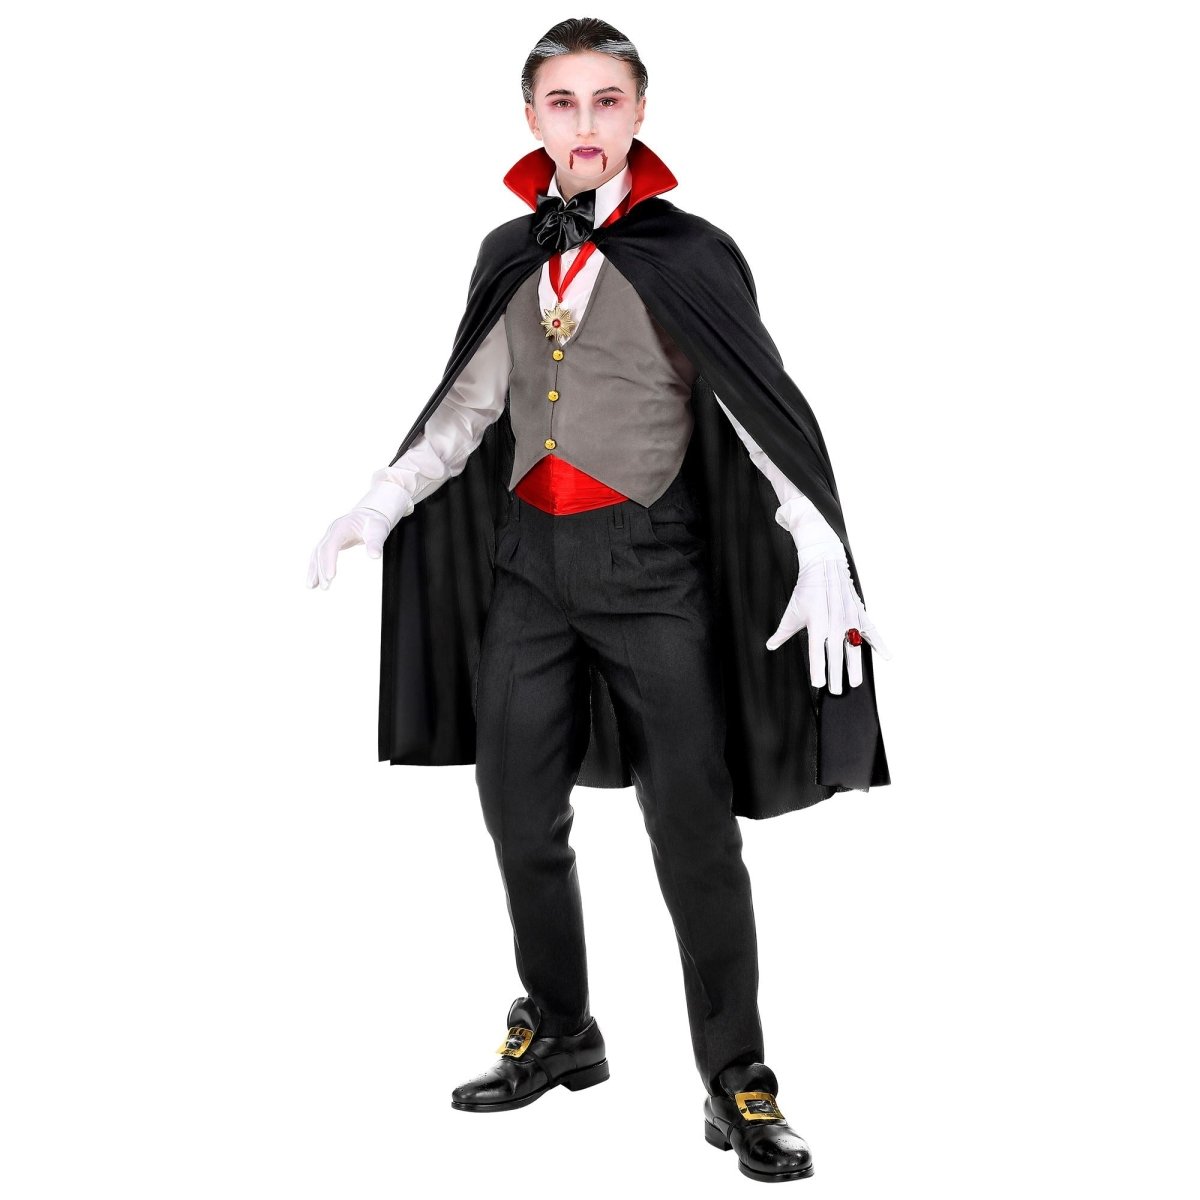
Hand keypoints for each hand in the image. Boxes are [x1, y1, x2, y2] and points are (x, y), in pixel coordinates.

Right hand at [306, 508, 390, 589]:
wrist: (369, 515)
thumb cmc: (374, 523)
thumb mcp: (378, 531)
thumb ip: (376, 543)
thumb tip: (375, 556)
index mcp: (342, 527)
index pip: (331, 545)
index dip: (329, 561)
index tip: (331, 576)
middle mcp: (332, 531)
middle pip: (322, 551)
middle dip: (322, 569)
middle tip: (325, 586)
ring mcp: (329, 537)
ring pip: (317, 554)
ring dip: (314, 570)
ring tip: (312, 586)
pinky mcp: (330, 543)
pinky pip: (319, 556)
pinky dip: (316, 567)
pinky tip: (314, 581)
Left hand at [765, 551, 890, 692]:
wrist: (824, 564)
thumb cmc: (807, 590)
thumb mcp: (792, 612)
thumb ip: (782, 633)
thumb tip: (770, 645)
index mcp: (816, 623)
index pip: (816, 652)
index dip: (817, 669)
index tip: (819, 684)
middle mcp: (834, 622)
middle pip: (836, 654)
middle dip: (836, 674)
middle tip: (835, 691)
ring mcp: (849, 618)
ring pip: (853, 647)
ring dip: (855, 666)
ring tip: (855, 682)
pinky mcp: (859, 613)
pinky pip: (872, 631)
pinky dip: (880, 644)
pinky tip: (887, 656)